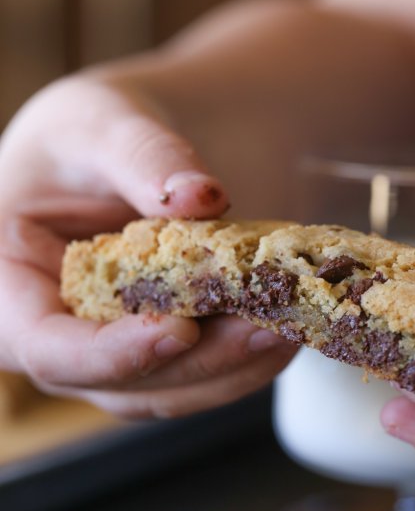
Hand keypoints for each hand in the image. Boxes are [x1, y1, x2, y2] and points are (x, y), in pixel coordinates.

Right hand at [0, 73, 295, 417]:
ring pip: (170, 388)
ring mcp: (112, 346)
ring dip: (234, 369)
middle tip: (270, 327)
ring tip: (290, 327)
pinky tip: (283, 329)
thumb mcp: (100, 123)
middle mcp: (60, 331)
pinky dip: (243, 361)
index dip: (110, 354)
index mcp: (10, 284)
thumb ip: (143, 157)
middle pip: (123, 381)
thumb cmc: (87, 135)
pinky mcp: (157, 344)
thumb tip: (201, 197)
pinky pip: (197, 371)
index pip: (45, 345)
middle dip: (202, 362)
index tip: (180, 331)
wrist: (120, 154)